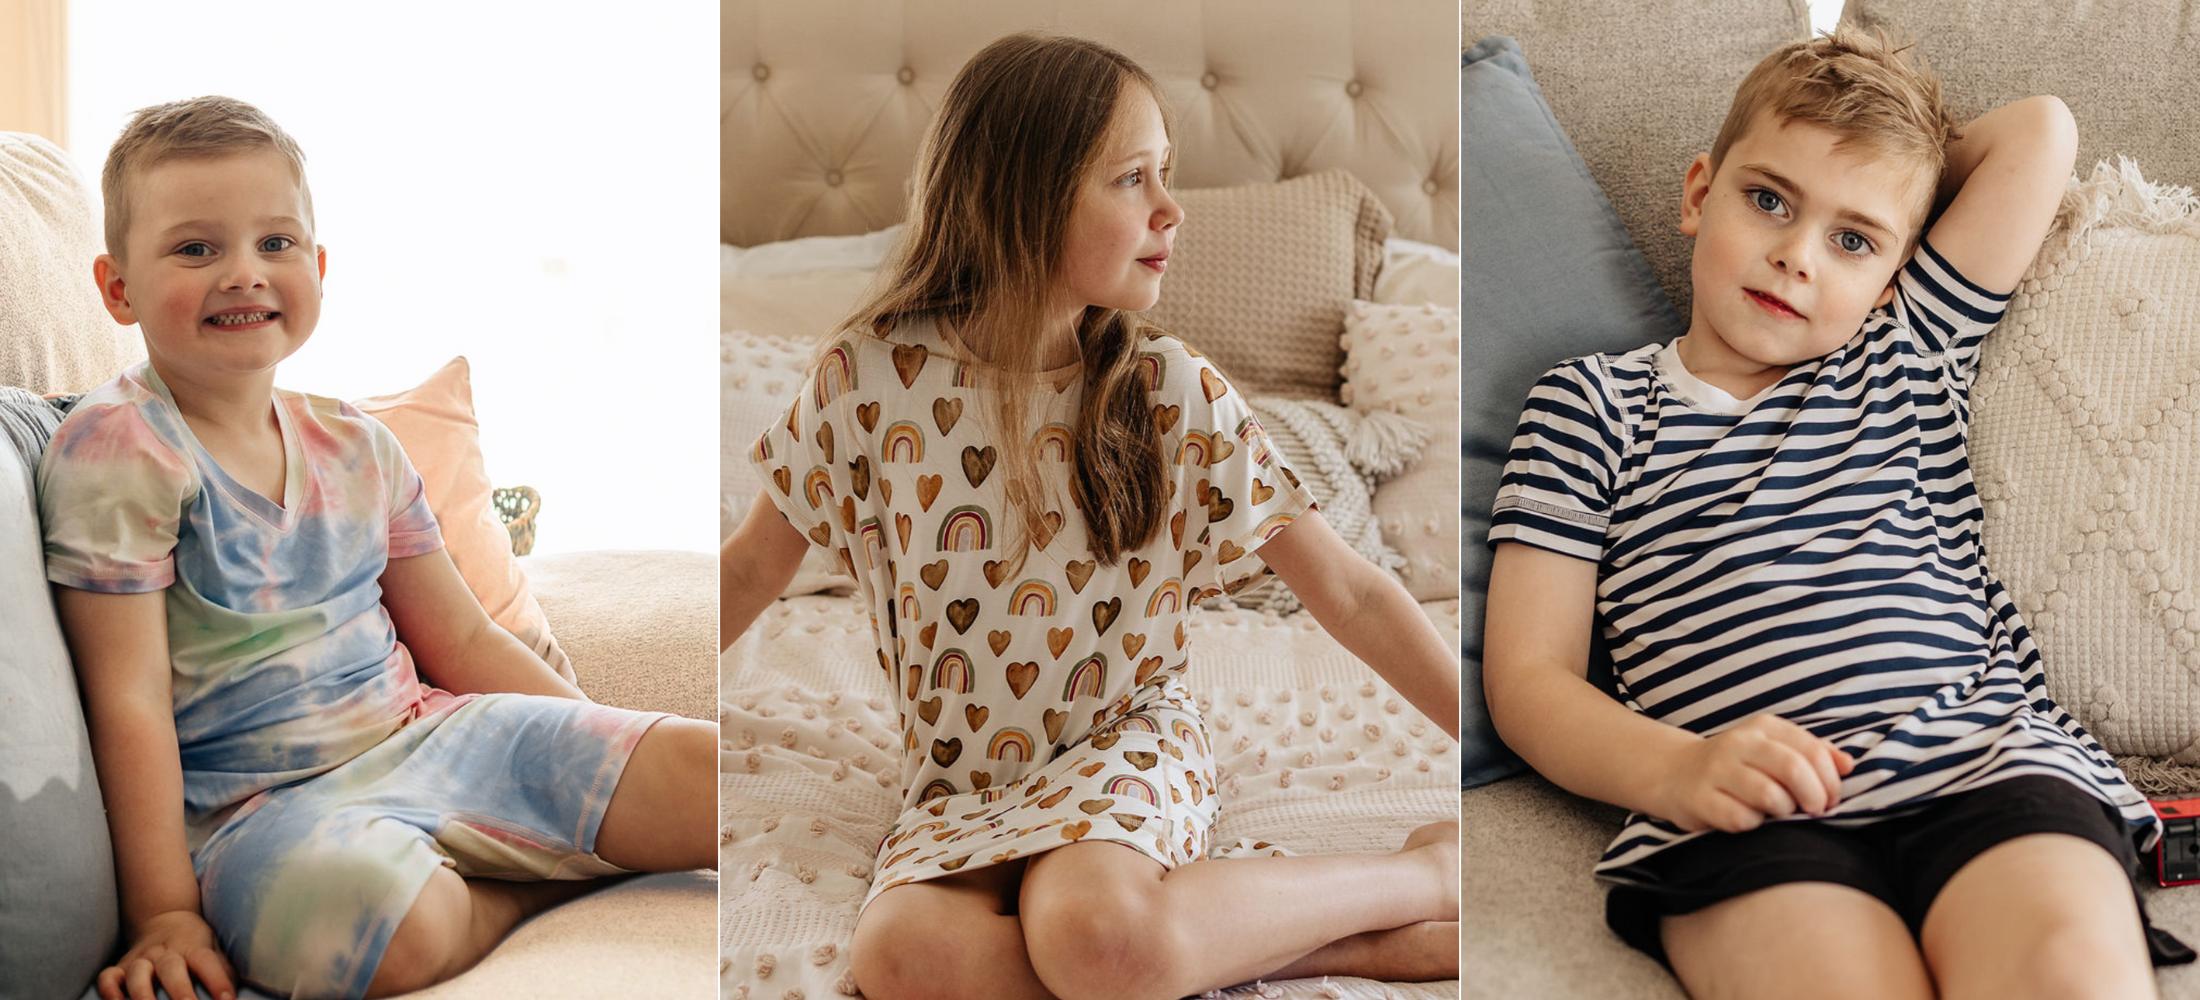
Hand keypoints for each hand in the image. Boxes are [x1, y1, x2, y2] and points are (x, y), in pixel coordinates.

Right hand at [98, 909, 236, 999]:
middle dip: (180, 992)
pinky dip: (110, 992)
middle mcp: (166, 952)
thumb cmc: (197, 945)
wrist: (164, 917)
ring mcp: (141, 959)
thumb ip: (225, 972)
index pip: (208, 962)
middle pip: (172, 969)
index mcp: (194, 947)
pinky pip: (108, 979)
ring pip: (137, 974)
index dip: (218, 982)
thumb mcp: (216, 950)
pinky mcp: (120, 967)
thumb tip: (234, 998)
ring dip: (143, 996)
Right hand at [1650, 714, 1854, 833]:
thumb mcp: (1775, 750)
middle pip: (1793, 769)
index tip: (1831, 798)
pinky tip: (1750, 820)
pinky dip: (1754, 825)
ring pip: (1770, 796)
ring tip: (1779, 814)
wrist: (1676, 774)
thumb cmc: (1738, 767)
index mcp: (1763, 728)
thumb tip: (1848, 764)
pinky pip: (1742, 819)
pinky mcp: (1700, 798)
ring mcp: (1716, 770)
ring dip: (1784, 812)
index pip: (1812, 750)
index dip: (1831, 780)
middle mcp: (1738, 743)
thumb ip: (1813, 754)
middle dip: (1814, 797)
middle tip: (1814, 810)